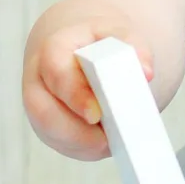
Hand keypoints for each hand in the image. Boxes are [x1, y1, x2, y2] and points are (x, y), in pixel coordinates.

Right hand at [21, 7, 154, 160]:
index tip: (97, 115)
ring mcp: (41, 106)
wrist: (85, 49)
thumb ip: (135, 47)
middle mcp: (39, 80)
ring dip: (84, 144)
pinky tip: (108, 144)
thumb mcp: (120, 34)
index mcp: (53, 50)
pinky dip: (87, 148)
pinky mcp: (49, 127)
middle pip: (44, 113)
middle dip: (76, 133)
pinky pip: (63, 145)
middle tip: (107, 141)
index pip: (57, 73)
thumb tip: (145, 73)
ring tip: (114, 142)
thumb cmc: (103, 43)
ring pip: (53, 134)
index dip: (75, 95)